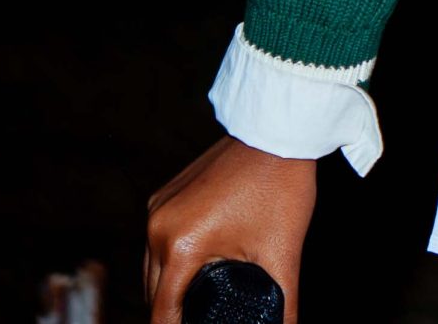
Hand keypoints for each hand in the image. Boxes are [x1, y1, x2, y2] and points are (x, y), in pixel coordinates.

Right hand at [144, 136, 315, 323]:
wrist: (280, 131)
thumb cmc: (281, 185)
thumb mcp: (283, 253)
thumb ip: (285, 302)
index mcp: (180, 245)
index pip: (163, 310)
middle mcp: (158, 226)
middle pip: (154, 291)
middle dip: (174, 311)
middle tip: (201, 318)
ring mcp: (159, 207)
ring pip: (153, 265)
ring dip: (171, 285)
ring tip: (197, 302)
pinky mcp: (165, 194)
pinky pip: (159, 238)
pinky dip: (172, 256)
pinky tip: (195, 266)